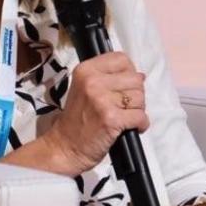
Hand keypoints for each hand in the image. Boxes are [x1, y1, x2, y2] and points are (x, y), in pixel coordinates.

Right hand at [45, 51, 147, 174]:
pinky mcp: (111, 119)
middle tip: (124, 106)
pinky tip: (131, 127)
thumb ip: (109, 77)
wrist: (65, 147)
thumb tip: (141, 76)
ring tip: (124, 117)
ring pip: (140, 98)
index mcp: (86, 69)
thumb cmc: (78, 118)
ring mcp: (102, 100)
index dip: (129, 72)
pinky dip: (141, 124)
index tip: (124, 86)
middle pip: (135, 79)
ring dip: (137, 110)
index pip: (122, 59)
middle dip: (135, 94)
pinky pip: (140, 116)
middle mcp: (93, 81)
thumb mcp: (85, 87)